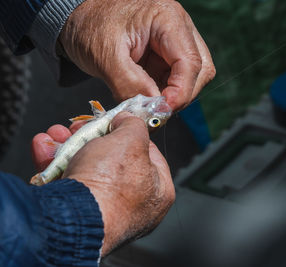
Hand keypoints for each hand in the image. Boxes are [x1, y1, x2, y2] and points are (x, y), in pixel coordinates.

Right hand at [31, 112, 174, 254]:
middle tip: (80, 126)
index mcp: (159, 191)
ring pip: (88, 170)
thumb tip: (126, 120)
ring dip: (69, 147)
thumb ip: (133, 125)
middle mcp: (136, 205)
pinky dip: (55, 165)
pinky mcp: (78, 216)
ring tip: (56, 133)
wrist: (74, 219)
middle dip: (92, 138)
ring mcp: (107, 212)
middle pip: (114, 160)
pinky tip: (43, 146)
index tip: (115, 122)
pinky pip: (70, 185)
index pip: (149, 154)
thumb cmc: (112, 181)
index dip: (131, 133)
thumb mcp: (130, 139)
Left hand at [59, 0, 215, 109]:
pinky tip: (150, 96)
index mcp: (168, 19)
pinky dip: (167, 92)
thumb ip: (130, 83)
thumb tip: (154, 107)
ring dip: (176, 95)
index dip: (181, 91)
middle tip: (158, 110)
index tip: (162, 109)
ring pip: (194, 76)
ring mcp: (176, 41)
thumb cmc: (90, 27)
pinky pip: (178, 79)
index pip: (190, 61)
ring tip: (152, 104)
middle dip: (182, 94)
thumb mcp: (105, 56)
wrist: (79, 19)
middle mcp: (179, 27)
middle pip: (200, 69)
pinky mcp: (168, 54)